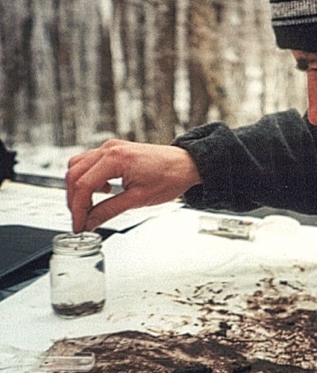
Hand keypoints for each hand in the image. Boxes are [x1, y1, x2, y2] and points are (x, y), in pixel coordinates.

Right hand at [66, 139, 200, 231]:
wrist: (186, 164)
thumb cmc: (170, 177)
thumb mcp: (138, 199)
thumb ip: (109, 211)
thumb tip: (89, 222)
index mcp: (115, 159)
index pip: (83, 186)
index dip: (77, 209)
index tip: (78, 225)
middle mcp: (109, 149)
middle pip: (74, 174)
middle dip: (74, 200)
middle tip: (81, 219)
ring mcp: (111, 147)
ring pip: (78, 166)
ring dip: (78, 187)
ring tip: (89, 207)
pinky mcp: (115, 150)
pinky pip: (90, 162)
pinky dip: (88, 177)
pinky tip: (102, 191)